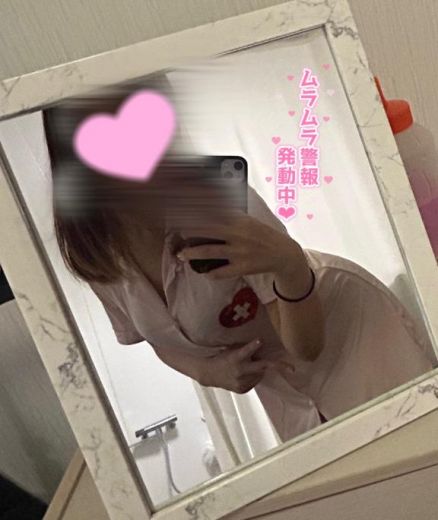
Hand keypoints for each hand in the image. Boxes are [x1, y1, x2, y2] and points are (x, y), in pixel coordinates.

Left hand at [176, 215, 309, 286]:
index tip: (184, 212)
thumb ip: (231, 216)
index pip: (214, 212)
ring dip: (193, 254)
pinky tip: (205, 273)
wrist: (283, 253)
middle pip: (207, 230)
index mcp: (240, 220)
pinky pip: (222, 272)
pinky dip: (211, 273)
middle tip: (180, 233)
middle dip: (190, 231)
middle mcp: (238, 234)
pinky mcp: (242, 267)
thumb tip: (210, 207)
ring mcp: (239, 252)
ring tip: (182, 255)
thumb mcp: (248, 221)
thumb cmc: (263, 235)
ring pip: (210, 252)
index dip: (197, 212)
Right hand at [198, 339, 293, 392]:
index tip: (260, 341)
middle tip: (292, 368)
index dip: (253, 346)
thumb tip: (261, 346)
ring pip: (259, 374)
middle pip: (261, 367)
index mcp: (235, 358)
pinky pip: (254, 381)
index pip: (245, 351)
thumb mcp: (231, 350)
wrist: (209, 374)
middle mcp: (239, 371)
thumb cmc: (222, 357)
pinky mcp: (242, 389)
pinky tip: (244, 374)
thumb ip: (244, 350)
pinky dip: (253, 376)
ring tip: (247, 366)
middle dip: (277, 366)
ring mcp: (241, 382)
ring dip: (259, 369)